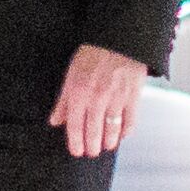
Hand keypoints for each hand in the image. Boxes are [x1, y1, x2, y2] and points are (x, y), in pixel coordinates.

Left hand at [49, 45, 146, 159]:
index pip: (75, 126)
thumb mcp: (72, 74)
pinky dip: (126, 131)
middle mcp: (97, 97)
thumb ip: (64, 100)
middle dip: (92, 146)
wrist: (120, 38)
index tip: (76, 152)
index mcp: (79, 91)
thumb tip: (56, 120)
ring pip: (112, 130)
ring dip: (108, 142)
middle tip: (91, 152)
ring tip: (106, 146)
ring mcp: (117, 98)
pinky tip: (122, 135)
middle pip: (93, 131)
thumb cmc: (94, 54)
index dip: (75, 142)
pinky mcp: (133, 96)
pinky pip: (130, 121)